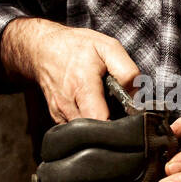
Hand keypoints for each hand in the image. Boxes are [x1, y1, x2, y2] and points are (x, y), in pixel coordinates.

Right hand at [0, 18, 138, 121]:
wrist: (43, 49)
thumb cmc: (76, 46)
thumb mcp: (107, 47)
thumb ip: (126, 70)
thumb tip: (137, 94)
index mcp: (83, 85)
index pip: (99, 119)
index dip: (116, 126)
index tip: (127, 121)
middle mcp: (68, 103)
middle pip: (93, 132)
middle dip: (110, 128)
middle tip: (119, 115)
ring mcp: (60, 113)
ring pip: (84, 135)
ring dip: (98, 127)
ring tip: (105, 110)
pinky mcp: (56, 118)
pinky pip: (75, 130)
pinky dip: (87, 124)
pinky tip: (92, 110)